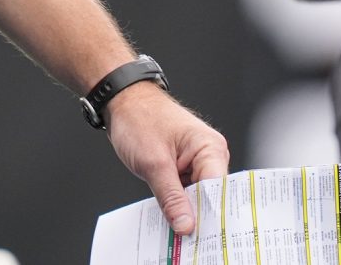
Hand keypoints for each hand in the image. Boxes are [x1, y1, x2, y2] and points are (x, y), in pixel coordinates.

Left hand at [101, 81, 228, 236]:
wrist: (121, 100)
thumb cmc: (138, 118)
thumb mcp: (153, 162)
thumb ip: (171, 196)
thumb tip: (186, 226)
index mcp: (210, 148)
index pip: (219, 191)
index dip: (210, 216)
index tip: (200, 238)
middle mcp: (209, 156)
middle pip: (211, 198)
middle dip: (199, 218)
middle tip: (188, 240)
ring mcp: (196, 163)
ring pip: (197, 198)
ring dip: (187, 213)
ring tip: (178, 234)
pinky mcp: (183, 168)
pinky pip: (185, 193)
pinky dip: (178, 205)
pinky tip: (171, 221)